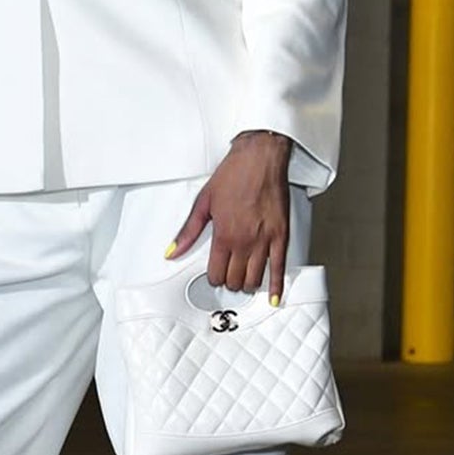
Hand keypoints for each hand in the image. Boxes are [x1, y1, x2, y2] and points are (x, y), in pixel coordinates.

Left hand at [166, 132, 292, 295]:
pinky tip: (273, 297)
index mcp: (223, 234)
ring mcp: (264, 240)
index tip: (214, 275)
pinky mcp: (281, 235)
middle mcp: (244, 241)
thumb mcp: (203, 202)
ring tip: (243, 280)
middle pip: (235, 280)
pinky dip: (276, 285)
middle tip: (228, 276)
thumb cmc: (233, 174)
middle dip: (229, 282)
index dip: (213, 278)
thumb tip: (172, 251)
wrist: (260, 157)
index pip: (216, 274)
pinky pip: (280, 268)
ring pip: (255, 279)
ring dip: (247, 284)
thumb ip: (188, 231)